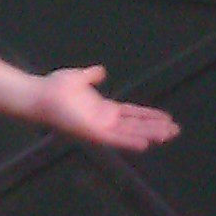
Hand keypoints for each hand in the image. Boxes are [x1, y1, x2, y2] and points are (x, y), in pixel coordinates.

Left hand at [30, 66, 180, 151]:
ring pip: (131, 133)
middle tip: (176, 129)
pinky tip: (145, 144)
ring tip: (169, 135)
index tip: (166, 118)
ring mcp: (99, 128)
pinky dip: (130, 142)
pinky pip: (115, 140)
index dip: (149, 116)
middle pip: (136, 125)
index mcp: (102, 109)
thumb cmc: (54, 88)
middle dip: (156, 127)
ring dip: (150, 134)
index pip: (132, 114)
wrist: (39, 95)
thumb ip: (91, 76)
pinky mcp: (92, 133)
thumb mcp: (79, 78)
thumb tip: (101, 71)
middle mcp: (104, 121)